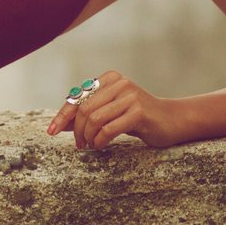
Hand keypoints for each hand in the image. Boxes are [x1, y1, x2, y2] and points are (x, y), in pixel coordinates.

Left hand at [45, 70, 185, 149]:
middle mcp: (119, 83)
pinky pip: (109, 128)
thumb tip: (61, 123)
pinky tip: (100, 146)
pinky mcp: (139, 111)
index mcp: (109, 78)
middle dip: (76, 130)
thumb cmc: (138, 117)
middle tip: (79, 144)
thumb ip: (89, 113)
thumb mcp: (111, 111)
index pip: (78, 97)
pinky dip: (100, 140)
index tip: (52, 131)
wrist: (173, 121)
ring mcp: (130, 96)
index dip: (63, 115)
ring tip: (90, 145)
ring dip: (88, 137)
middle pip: (84, 108)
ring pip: (95, 119)